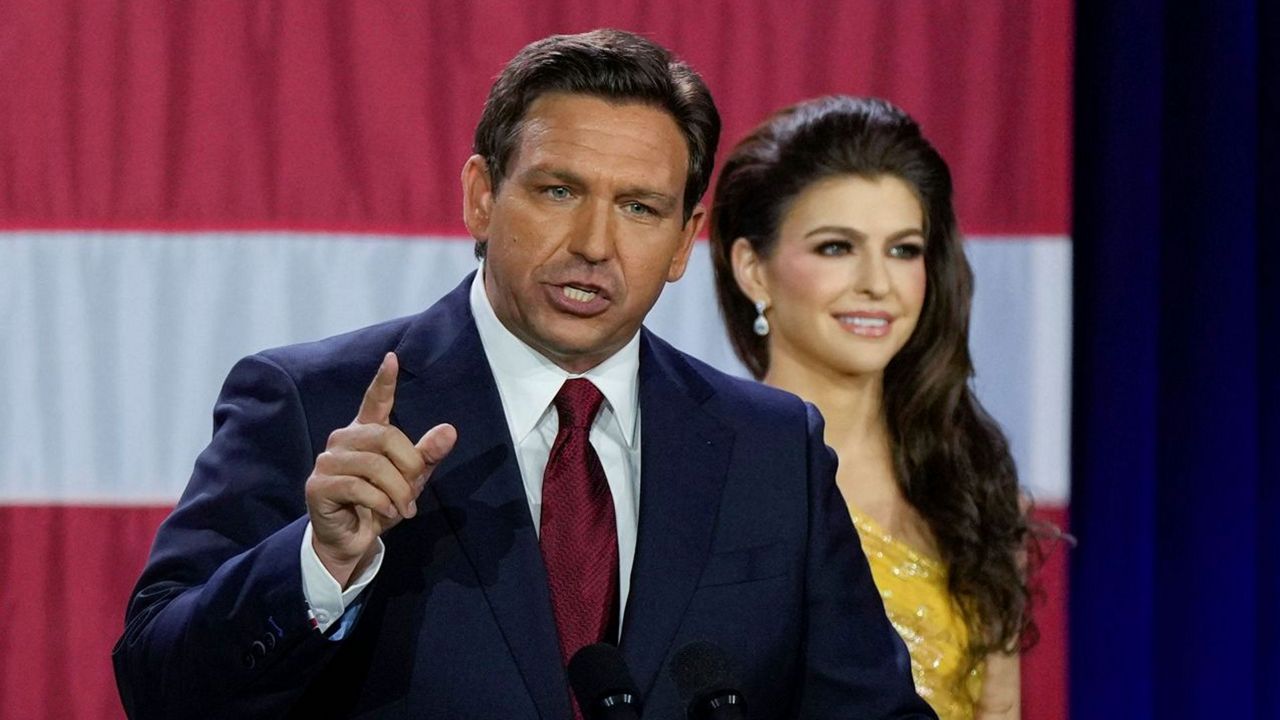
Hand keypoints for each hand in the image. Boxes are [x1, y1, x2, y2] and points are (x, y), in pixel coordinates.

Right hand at [304, 352, 456, 586]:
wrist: (352, 540)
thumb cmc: (379, 504)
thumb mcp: (410, 480)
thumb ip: (427, 455)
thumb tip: (450, 431)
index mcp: (366, 432)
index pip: (374, 400)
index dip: (383, 380)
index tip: (392, 358)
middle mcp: (343, 439)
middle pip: (387, 437)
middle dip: (409, 467)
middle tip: (413, 493)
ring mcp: (327, 461)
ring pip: (375, 465)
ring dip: (397, 491)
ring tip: (402, 509)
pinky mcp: (318, 485)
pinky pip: (359, 487)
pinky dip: (380, 503)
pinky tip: (384, 513)